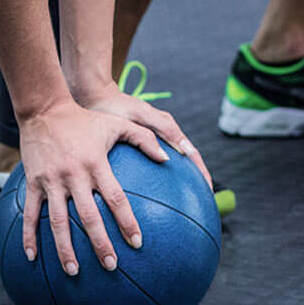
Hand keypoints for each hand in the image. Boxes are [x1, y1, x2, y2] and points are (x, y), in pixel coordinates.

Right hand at [14, 100, 159, 275]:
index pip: (116, 198)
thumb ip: (144, 140)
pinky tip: (32, 257)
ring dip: (65, 249)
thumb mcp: (117, 124)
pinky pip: (30, 213)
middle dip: (100, 244)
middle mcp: (75, 175)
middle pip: (89, 216)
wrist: (44, 109)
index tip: (137, 242)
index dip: (127, 221)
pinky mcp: (33, 182)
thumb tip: (168, 158)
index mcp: (97, 164)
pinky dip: (29, 236)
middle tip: (111, 266)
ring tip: (74, 272)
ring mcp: (52, 181)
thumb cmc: (85, 119)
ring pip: (58, 221)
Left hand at [77, 82, 213, 192]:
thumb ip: (151, 134)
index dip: (201, 173)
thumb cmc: (115, 107)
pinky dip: (160, 180)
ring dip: (180, 183)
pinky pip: (155, 166)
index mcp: (167, 127)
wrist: (96, 98)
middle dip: (196, 182)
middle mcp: (164, 135)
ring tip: (182, 206)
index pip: (191, 154)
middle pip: (186, 163)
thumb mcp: (135, 117)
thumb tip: (168, 158)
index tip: (207, 191)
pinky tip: (151, 199)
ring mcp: (154, 142)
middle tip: (200, 204)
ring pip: (173, 166)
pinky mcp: (142, 147)